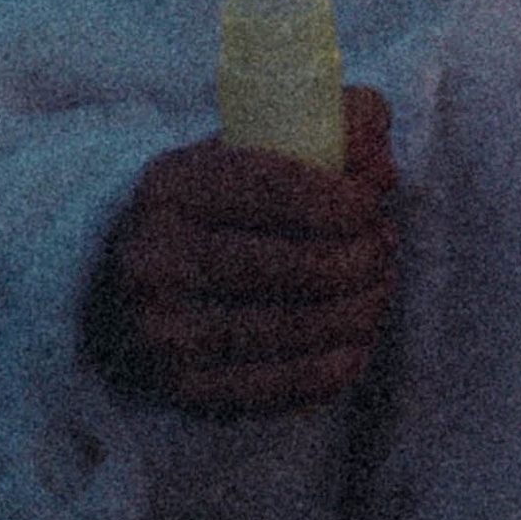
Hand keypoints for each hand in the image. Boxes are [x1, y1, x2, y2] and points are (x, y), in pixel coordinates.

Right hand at [85, 86, 394, 416]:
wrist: (136, 282)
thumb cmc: (222, 209)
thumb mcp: (256, 152)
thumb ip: (331, 131)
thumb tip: (380, 166)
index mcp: (170, 187)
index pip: (273, 189)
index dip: (341, 201)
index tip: (370, 205)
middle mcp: (154, 259)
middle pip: (293, 266)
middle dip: (361, 259)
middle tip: (384, 249)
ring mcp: (163, 331)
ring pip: (293, 327)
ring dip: (359, 310)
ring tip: (378, 290)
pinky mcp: (183, 388)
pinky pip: (277, 388)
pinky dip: (334, 369)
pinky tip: (358, 345)